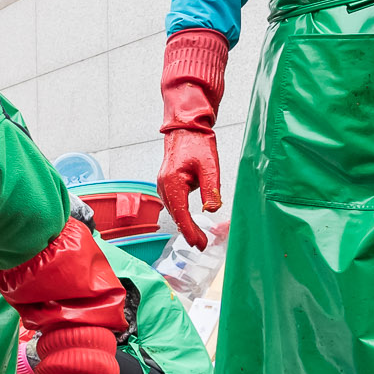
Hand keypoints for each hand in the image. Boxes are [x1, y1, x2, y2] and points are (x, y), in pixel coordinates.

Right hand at [157, 29, 228, 248]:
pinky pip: (174, 204)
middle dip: (189, 231)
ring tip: (199, 237)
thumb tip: (211, 210)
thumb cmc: (198, 144)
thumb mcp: (210, 166)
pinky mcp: (167, 184)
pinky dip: (182, 215)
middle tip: (202, 245)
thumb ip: (211, 189)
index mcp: (172, 182)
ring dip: (186, 224)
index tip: (200, 243)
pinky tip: (192, 222)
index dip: (191, 231)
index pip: (181, 213)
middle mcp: (163, 186)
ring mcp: (163, 185)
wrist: (186, 128)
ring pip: (174, 211)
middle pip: (176, 215)